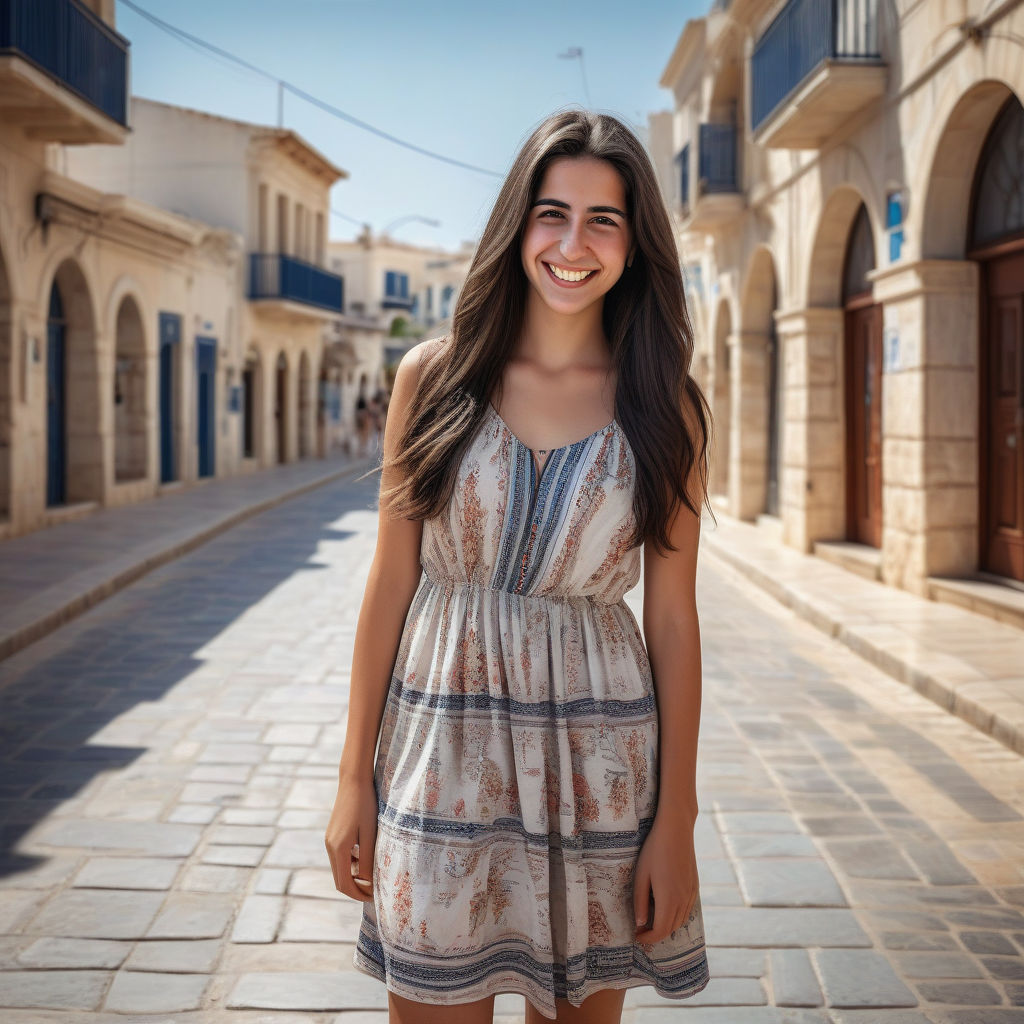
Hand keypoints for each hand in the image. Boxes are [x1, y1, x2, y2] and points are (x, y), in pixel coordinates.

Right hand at [325, 772, 377, 902]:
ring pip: (339, 869)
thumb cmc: (365, 806)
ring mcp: (329, 841)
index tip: (375, 897)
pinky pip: (340, 858)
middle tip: (375, 892)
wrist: (353, 781)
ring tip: (373, 877)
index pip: (344, 884)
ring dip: (353, 878)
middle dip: (356, 889)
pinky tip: (365, 859)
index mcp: (338, 848)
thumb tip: (369, 882)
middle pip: (339, 880)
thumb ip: (368, 859)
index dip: (358, 894)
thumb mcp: (370, 834)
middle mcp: (330, 847)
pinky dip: (350, 865)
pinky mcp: (332, 835)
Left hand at [633, 815, 698, 944]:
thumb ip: (640, 902)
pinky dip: (675, 916)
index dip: (647, 938)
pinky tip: (665, 907)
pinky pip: (687, 910)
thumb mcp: (641, 876)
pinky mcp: (695, 887)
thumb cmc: (654, 850)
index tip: (636, 935)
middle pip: (670, 929)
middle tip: (640, 929)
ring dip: (666, 926)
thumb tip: (640, 923)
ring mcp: (691, 894)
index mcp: (668, 900)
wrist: (676, 830)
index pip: (659, 931)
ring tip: (650, 919)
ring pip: (680, 921)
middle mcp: (683, 900)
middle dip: (655, 934)